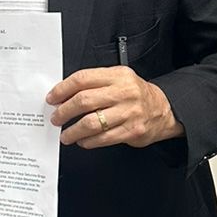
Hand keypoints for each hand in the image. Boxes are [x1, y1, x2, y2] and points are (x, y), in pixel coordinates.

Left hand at [47, 67, 182, 148]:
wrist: (164, 109)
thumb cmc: (135, 94)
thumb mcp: (118, 79)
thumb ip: (94, 83)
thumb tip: (64, 95)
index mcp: (117, 75)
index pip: (82, 79)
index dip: (62, 89)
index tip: (52, 98)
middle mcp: (123, 92)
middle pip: (84, 101)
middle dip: (64, 112)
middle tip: (56, 118)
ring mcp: (129, 112)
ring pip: (91, 122)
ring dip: (73, 131)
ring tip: (66, 135)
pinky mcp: (132, 130)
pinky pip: (103, 138)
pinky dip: (88, 141)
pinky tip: (83, 141)